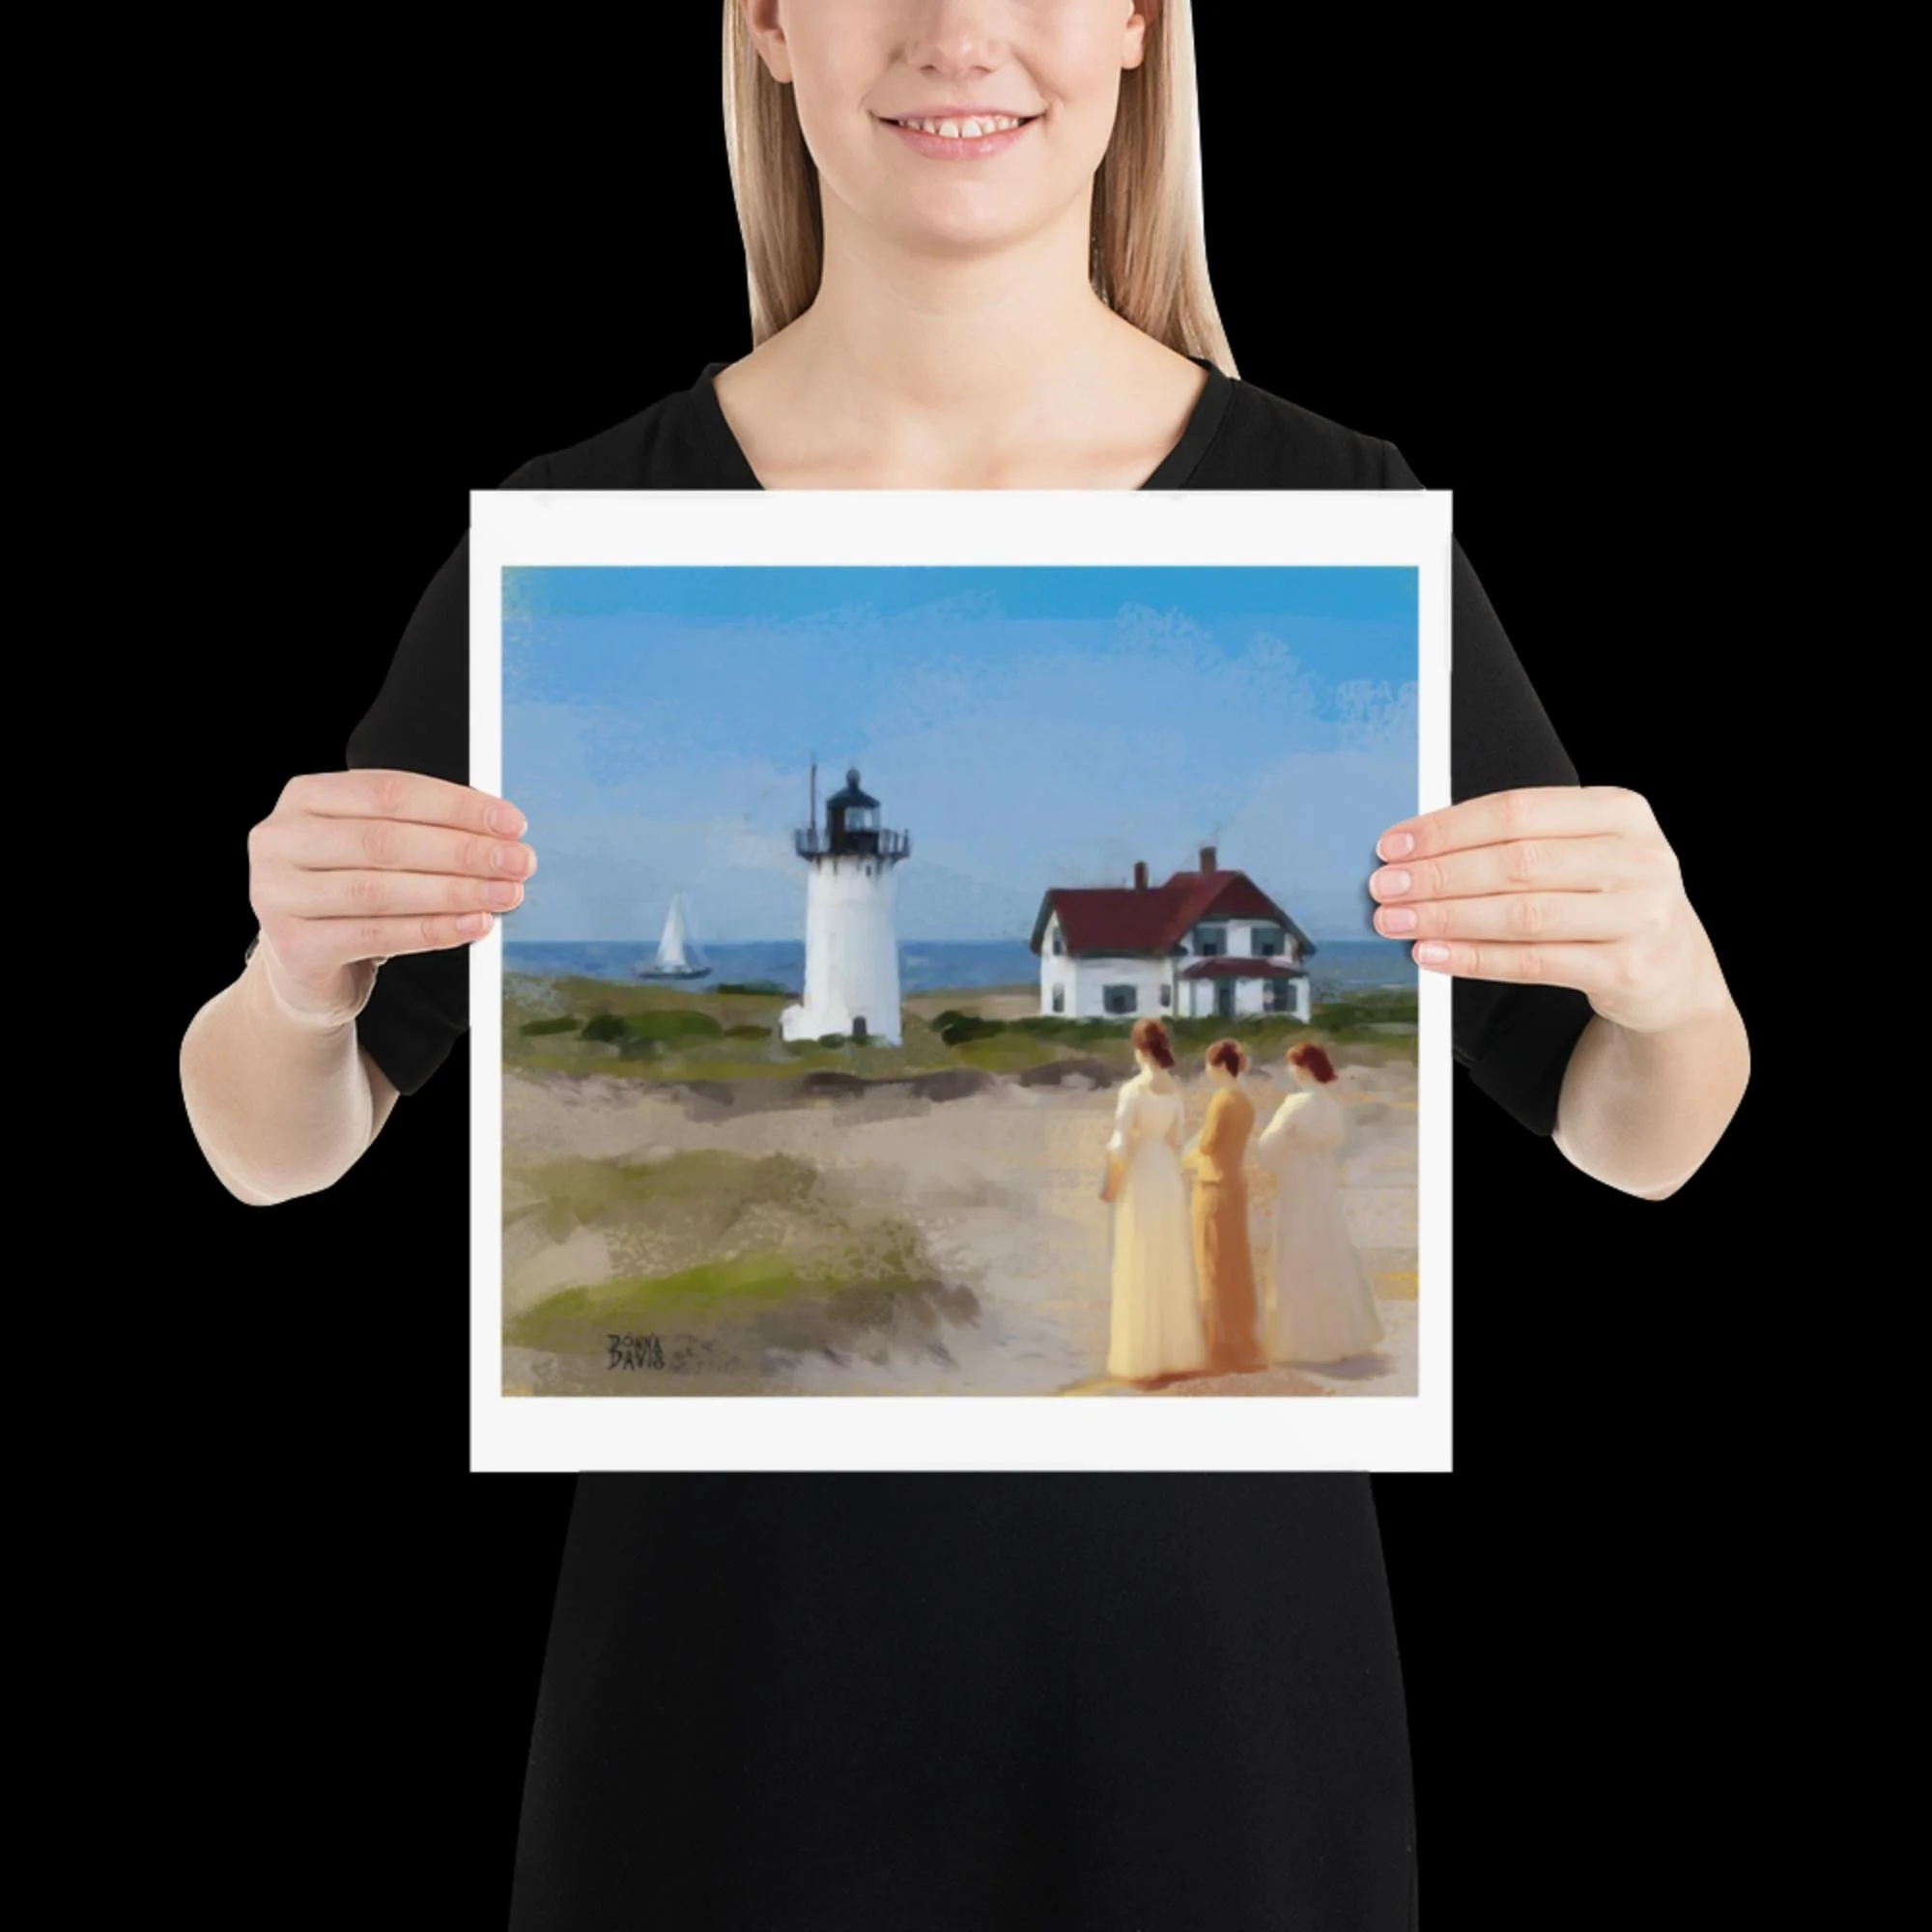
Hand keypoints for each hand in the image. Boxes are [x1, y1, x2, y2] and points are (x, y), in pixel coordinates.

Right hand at [247, 770, 535, 1017]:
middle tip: (518, 862)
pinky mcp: (293, 945)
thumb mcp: (378, 851)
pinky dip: (433, 930)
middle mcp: (281, 839)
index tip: (511, 823)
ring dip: (456, 892)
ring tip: (505, 896)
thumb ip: (426, 830)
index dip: (457, 806)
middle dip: (464, 851)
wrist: (304, 968)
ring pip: (382, 890)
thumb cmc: (351, 896)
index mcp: (306, 797)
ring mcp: (277, 893)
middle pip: (387, 841)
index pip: (390, 792)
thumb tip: (501, 832)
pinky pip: (377, 935)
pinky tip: (474, 925)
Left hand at [1370, 785, 1719, 1034]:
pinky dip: (1474, 958)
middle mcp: (1639, 858)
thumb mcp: (1580, 853)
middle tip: (1384, 887)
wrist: (1674, 972)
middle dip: (1438, 875)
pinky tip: (1432, 954)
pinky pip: (1533, 963)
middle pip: (1515, 862)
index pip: (1517, 811)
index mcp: (1622, 811)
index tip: (1393, 846)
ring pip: (1521, 915)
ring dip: (1446, 918)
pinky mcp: (1627, 970)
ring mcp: (1639, 916)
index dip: (1447, 828)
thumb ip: (1516, 842)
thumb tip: (1415, 849)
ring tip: (1395, 922)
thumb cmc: (1606, 899)